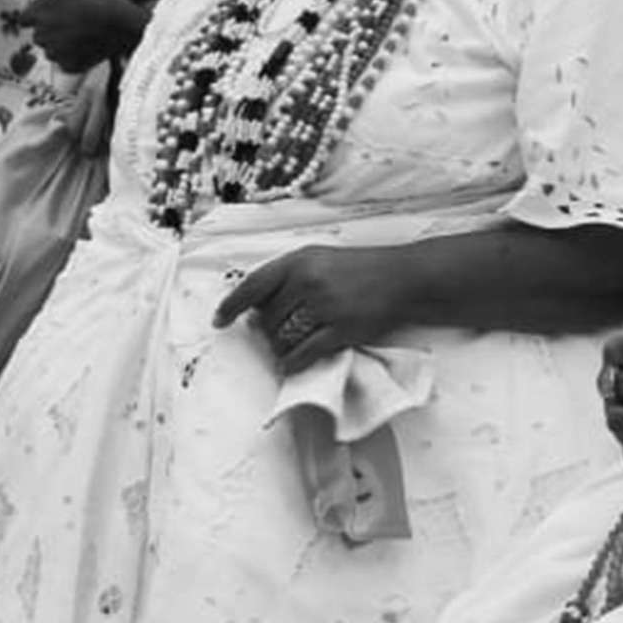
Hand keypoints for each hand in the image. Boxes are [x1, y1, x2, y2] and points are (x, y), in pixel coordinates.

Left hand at [8, 0, 146, 70]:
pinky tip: (87, 43)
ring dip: (63, 42)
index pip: (26, 17)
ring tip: (82, 29)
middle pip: (40, 33)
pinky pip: (67, 62)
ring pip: (53, 49)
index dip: (40, 12)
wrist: (119, 21)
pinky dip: (75, 56)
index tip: (54, 8)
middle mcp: (41, 36)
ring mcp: (56, 53)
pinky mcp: (70, 66)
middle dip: (51, 27)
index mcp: (36, 14)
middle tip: (72, 17)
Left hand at [214, 244, 417, 371]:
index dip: (231, 305)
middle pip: (267, 318)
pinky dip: (293, 362)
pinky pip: (305, 353)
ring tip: (287, 347)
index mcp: (298, 261)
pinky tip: (290, 365)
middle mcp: (308, 282)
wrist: (402, 277)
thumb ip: (285, 276)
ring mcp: (326, 307)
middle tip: (277, 333)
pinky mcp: (342, 330)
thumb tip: (253, 306)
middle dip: (267, 331)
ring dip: (280, 348)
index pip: (253, 286)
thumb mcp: (317, 258)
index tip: (219, 320)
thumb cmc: (356, 268)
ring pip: (283, 338)